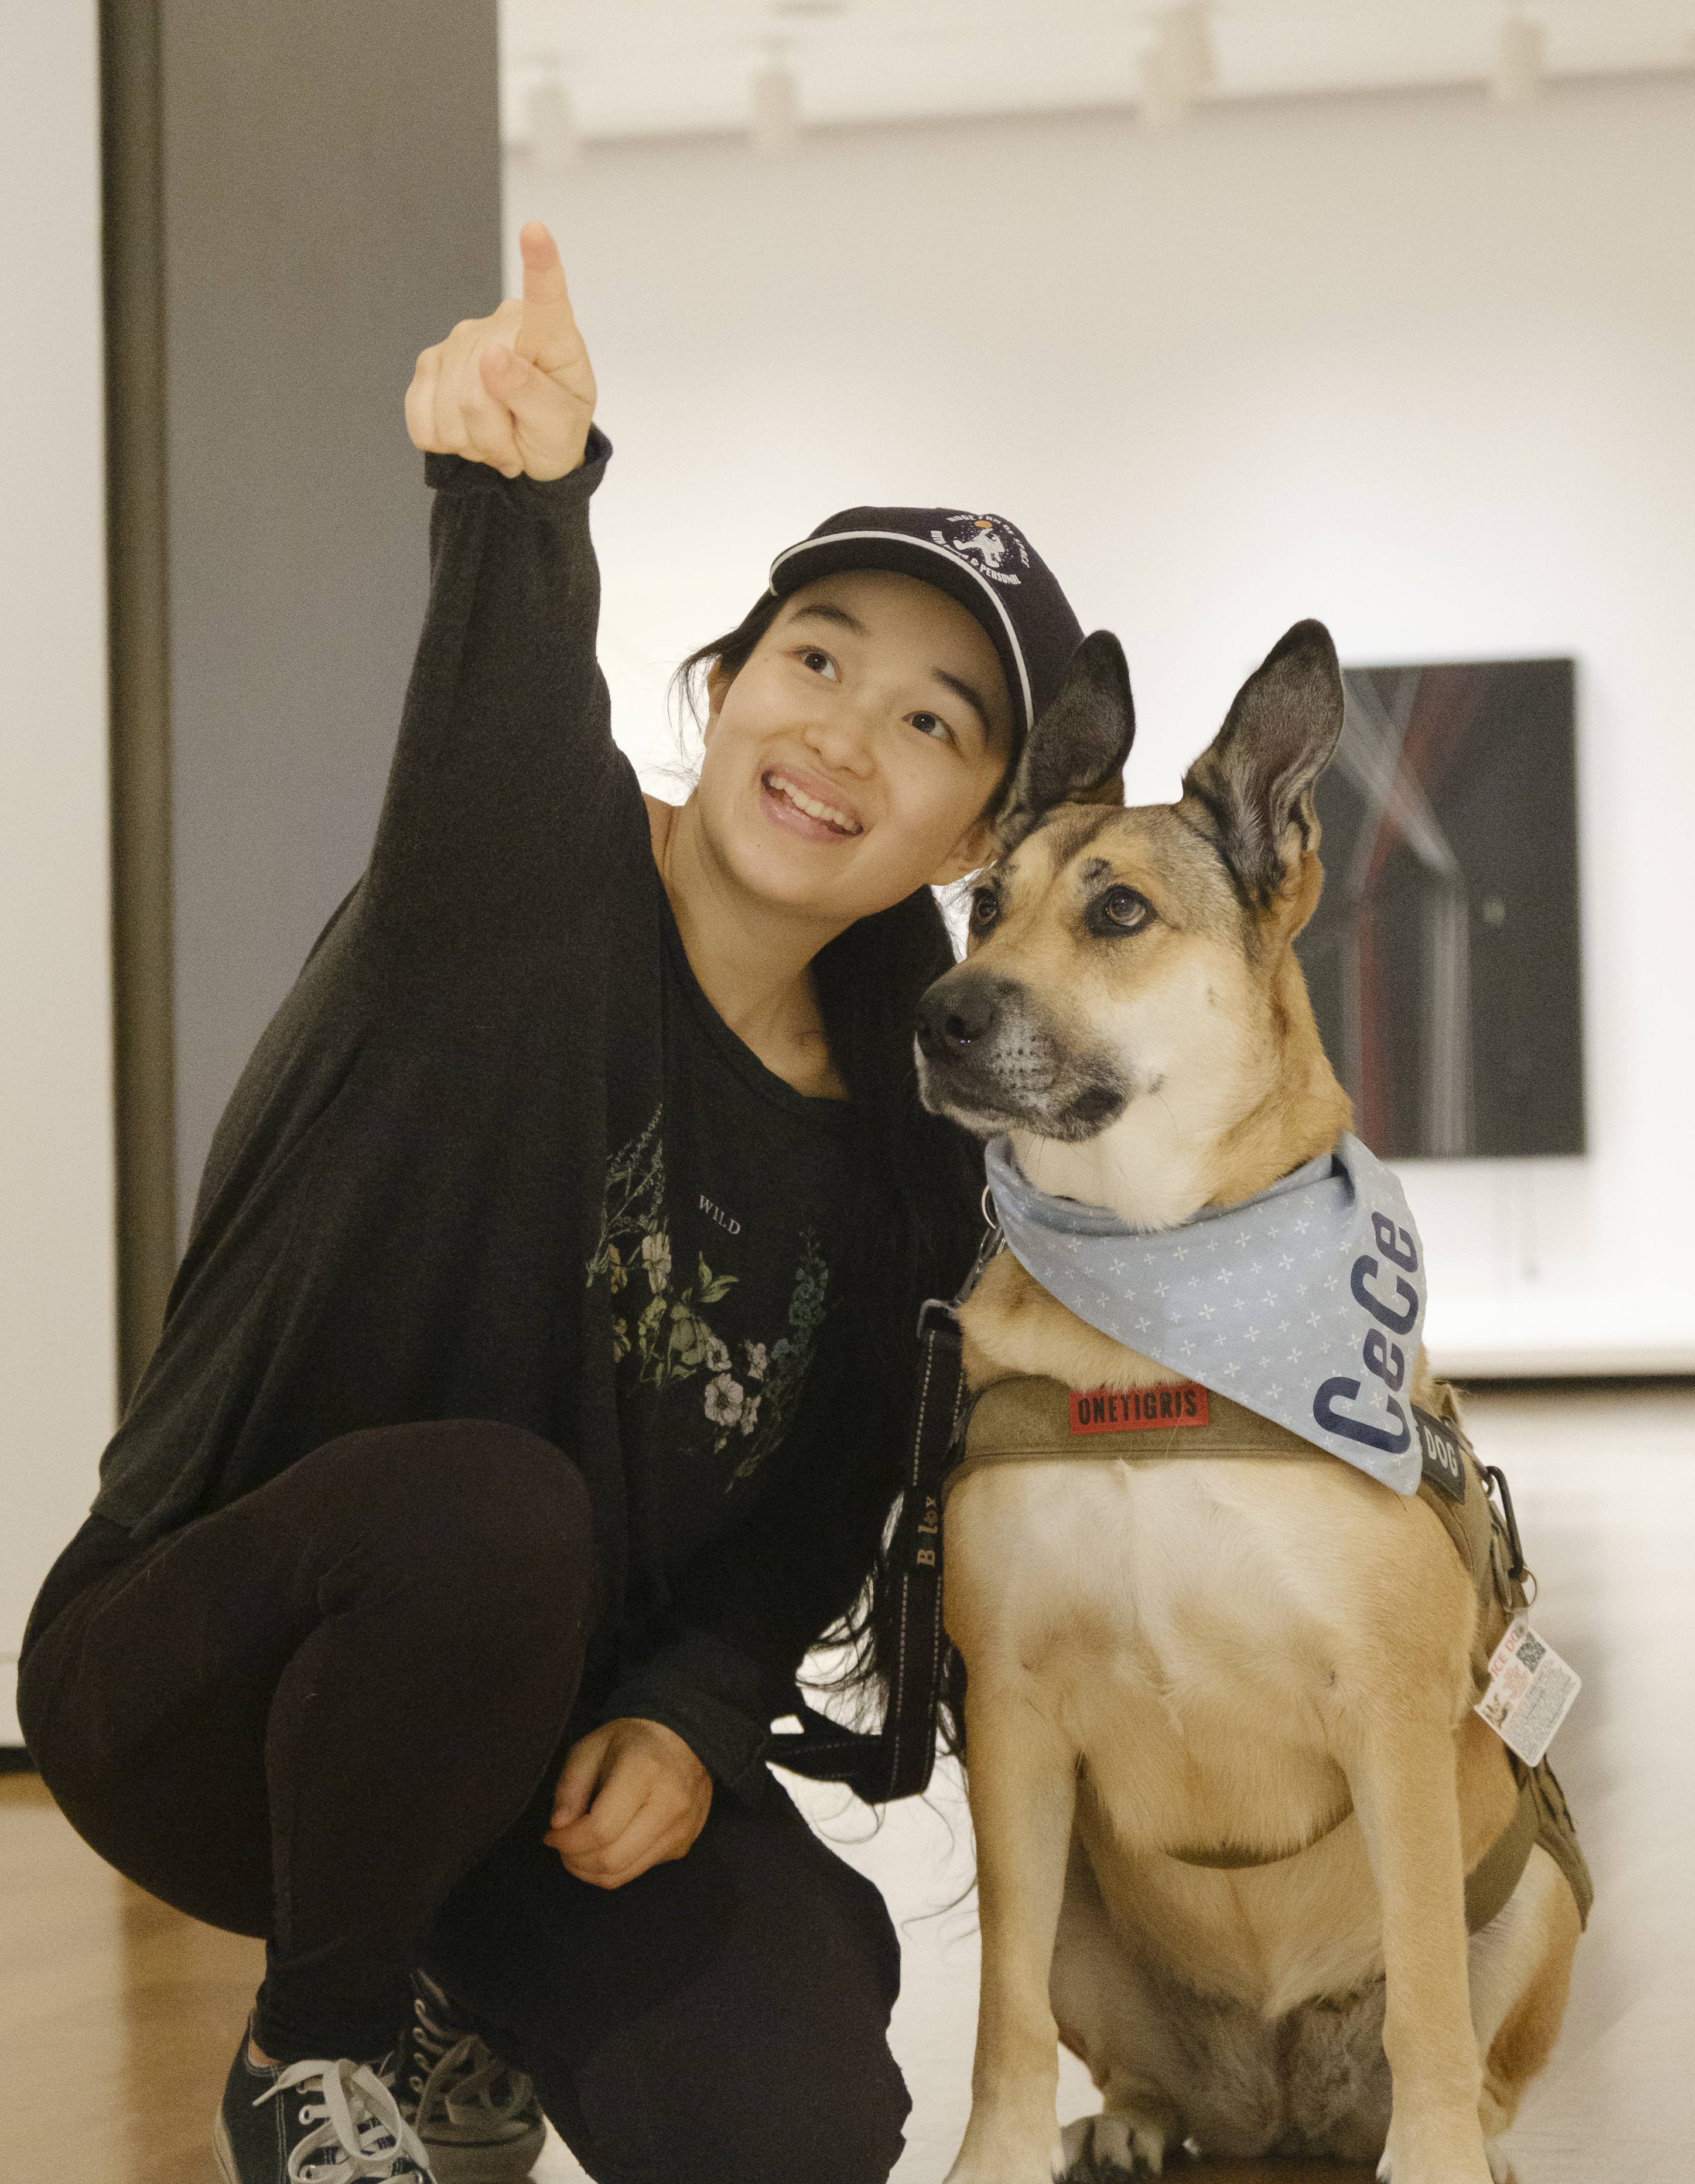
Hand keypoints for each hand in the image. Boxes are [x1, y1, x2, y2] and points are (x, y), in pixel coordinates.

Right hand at [404, 220, 596, 481]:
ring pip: (449, 409)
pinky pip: (422, 418)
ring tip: (497, 435)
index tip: (536, 231)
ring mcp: (458, 342)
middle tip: (516, 439)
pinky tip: (468, 433)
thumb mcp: (560, 424)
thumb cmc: (554, 429)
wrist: (527, 451)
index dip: (541, 266)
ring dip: (473, 440)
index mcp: (548, 336)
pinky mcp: (428, 365)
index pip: (547, 298)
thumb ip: (532, 393)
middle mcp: (499, 327)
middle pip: (477, 391)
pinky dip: (445, 440)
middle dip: (495, 433)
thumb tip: (491, 357)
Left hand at [544, 1718, 712, 1887]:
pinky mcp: (682, 1845)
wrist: (683, 1741)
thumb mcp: (591, 1747)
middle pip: (612, 1858)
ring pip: (623, 1874)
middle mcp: (671, 1803)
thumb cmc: (631, 1742)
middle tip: (563, 1844)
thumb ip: (570, 1785)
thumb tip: (560, 1826)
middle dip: (575, 1860)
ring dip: (590, 1870)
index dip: (568, 1840)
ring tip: (578, 1848)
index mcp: (646, 1770)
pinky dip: (612, 1868)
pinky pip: (637, 1871)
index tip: (552, 1834)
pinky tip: (604, 1846)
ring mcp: (680, 1829)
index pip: (601, 1828)